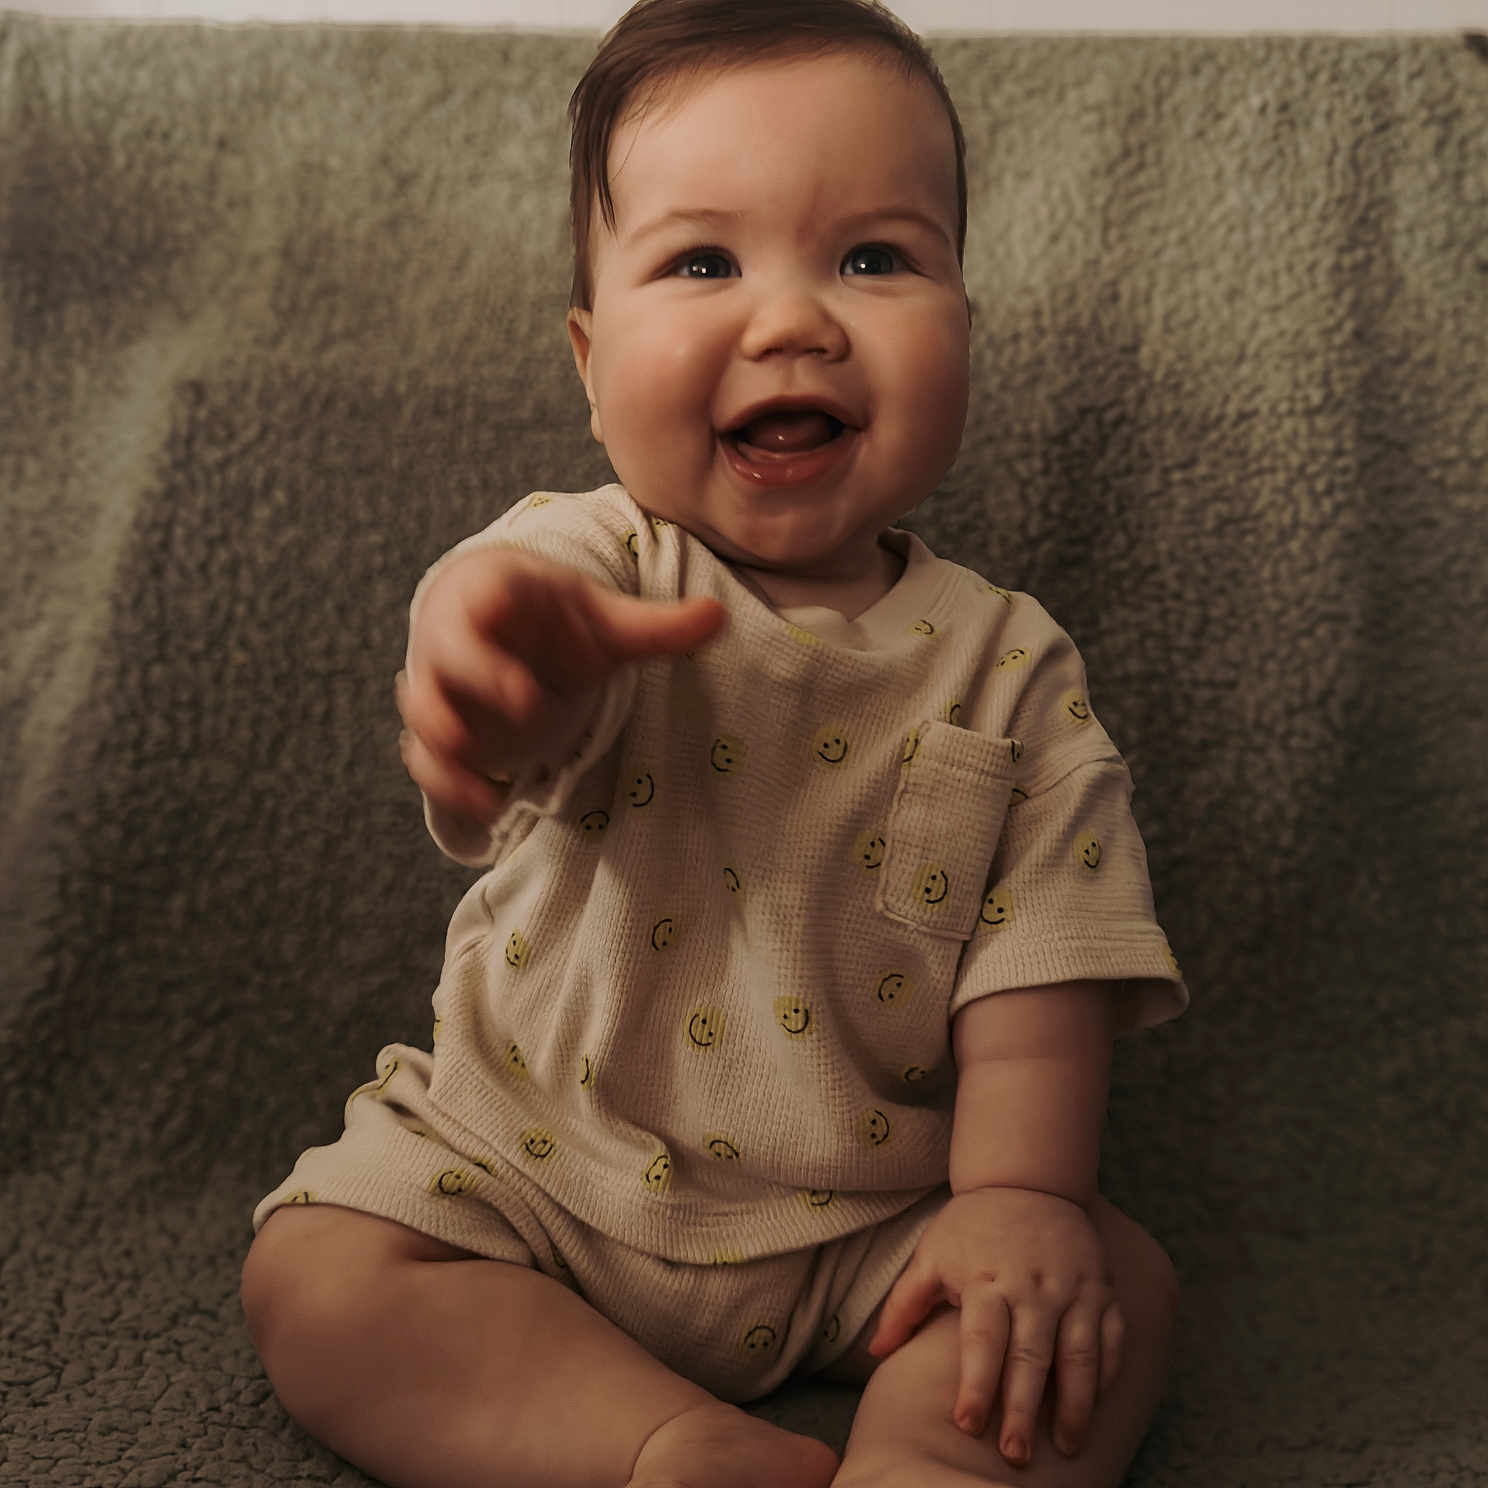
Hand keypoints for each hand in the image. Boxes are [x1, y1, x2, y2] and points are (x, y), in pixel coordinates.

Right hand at [397, 546, 725, 821]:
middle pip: (442, 659)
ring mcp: (441, 682)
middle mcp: (456, 636)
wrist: (499, 625)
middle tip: (531, 710)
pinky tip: (492, 810)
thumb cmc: (553, 620)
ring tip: (495, 794)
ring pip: (423, 712)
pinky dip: (450, 785)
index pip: (482, 594)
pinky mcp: (439, 725)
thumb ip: (656, 625)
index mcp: (496, 592)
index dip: (493, 620)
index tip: (525, 671)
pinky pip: (424, 757)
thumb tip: (720, 616)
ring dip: (450, 750)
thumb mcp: (603, 620)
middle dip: (477, 684)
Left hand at [867, 1187, 1121, 1466]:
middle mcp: (1033, 1286)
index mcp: (986, 1280)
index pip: (981, 1341)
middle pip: (1030, 1356)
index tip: (968, 1425)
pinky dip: (1108, 1373)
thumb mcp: (930, 1254)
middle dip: (1023, 1410)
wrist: (1026, 1178)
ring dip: (1075, 1404)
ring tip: (1067, 1447)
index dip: (976, 1385)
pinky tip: (1098, 1406)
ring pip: (1078, 1353)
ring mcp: (1073, 1287)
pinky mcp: (1101, 1287)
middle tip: (1016, 1455)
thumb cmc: (971, 1225)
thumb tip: (874, 1353)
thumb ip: (903, 1305)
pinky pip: (1112, 1336)